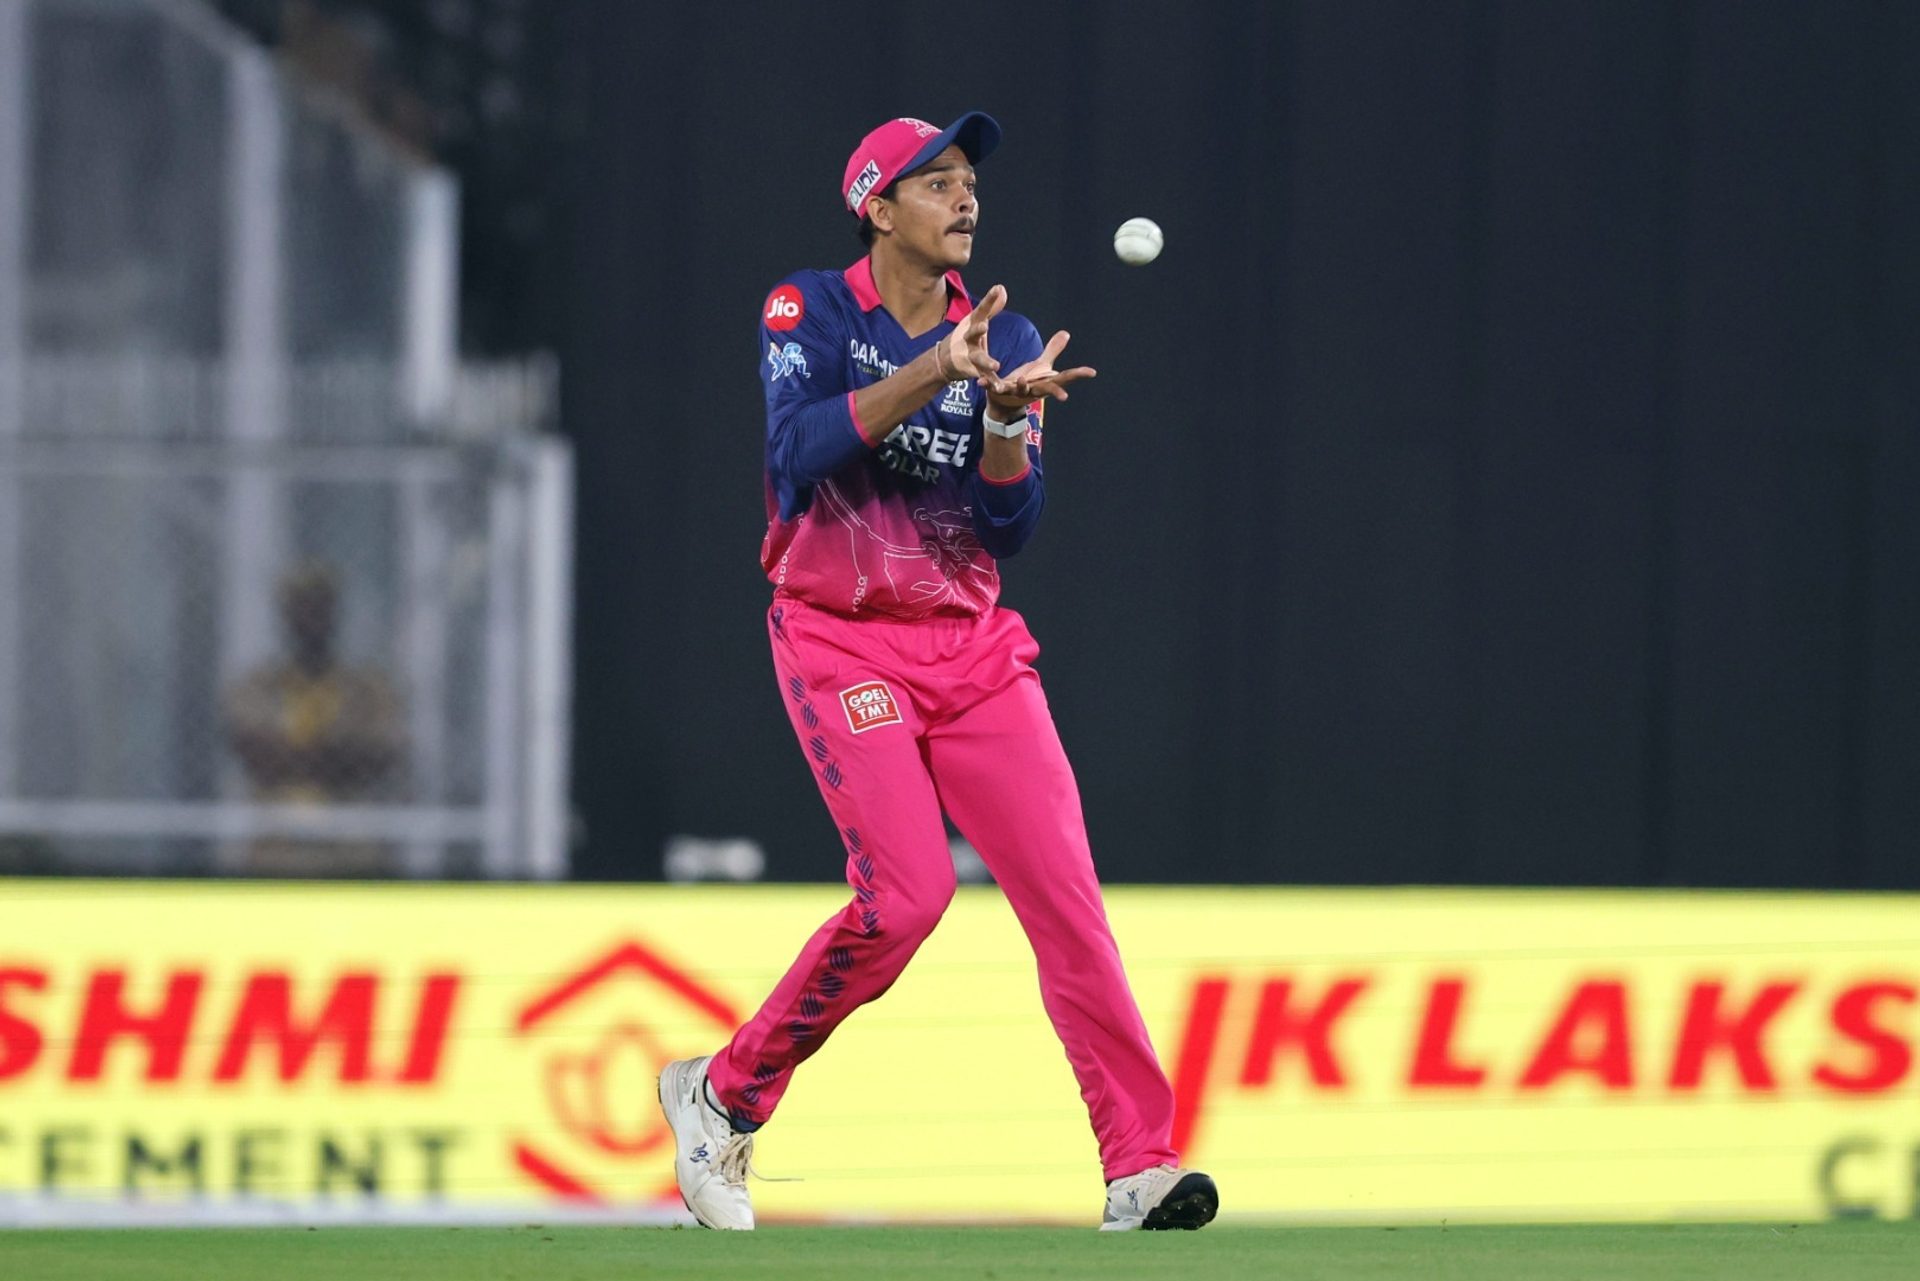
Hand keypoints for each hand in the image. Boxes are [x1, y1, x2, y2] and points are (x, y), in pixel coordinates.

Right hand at [936, 285, 1005, 380]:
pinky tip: (999, 388)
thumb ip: (990, 306)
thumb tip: (1001, 288)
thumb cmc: (964, 336)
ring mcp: (970, 357)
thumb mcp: (975, 320)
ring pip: (979, 359)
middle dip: (977, 330)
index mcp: (971, 325)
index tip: (997, 288)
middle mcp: (969, 340)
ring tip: (996, 365)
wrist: (943, 360)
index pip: (981, 310)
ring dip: (987, 362)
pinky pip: (986, 378)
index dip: (989, 300)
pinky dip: (992, 383)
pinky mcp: (975, 372)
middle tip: (984, 326)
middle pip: (973, 334)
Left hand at [982, 329, 1096, 411]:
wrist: (1003, 402)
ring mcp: (1016, 393)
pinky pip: (993, 388)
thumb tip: (1066, 333)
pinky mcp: (999, 392)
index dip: (1078, 375)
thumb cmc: (1025, 383)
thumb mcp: (1041, 366)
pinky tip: (981, 381)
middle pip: (1047, 390)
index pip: (1064, 379)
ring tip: (1023, 379)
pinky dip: (988, 384)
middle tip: (1065, 396)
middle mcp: (1033, 390)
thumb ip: (1053, 350)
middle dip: (1055, 392)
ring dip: (1023, 386)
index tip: (1092, 372)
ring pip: (1021, 390)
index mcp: (1044, 382)